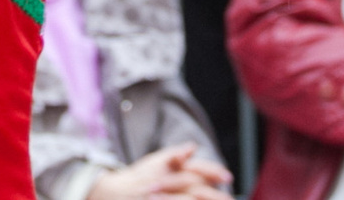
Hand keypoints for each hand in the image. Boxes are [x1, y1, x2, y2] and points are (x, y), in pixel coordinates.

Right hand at [86, 146, 233, 199]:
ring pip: (187, 199)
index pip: (193, 169)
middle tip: (230, 198)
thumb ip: (175, 156)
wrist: (113, 194)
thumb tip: (192, 148)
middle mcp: (164, 184)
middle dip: (214, 195)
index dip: (212, 172)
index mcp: (166, 169)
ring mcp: (163, 197)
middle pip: (194, 189)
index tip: (228, 176)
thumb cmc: (139, 178)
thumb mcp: (154, 162)